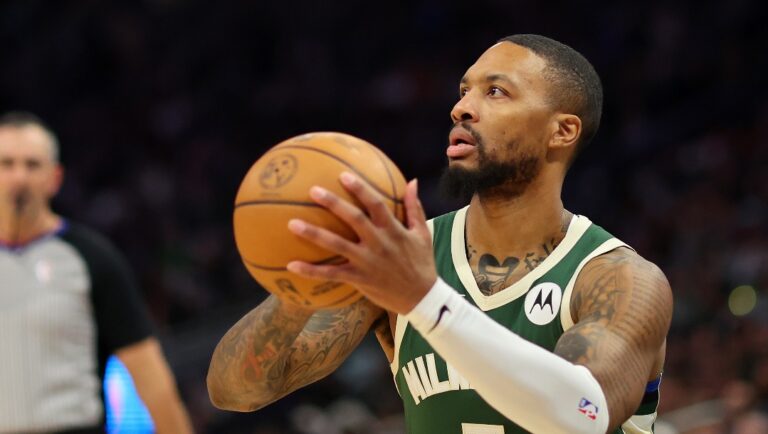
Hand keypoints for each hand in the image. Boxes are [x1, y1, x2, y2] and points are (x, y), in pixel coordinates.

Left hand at [286, 172, 436, 313]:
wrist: (422, 298)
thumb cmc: (422, 263)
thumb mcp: (423, 233)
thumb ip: (414, 207)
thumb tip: (412, 181)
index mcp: (393, 230)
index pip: (376, 204)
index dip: (360, 189)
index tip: (344, 175)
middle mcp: (379, 243)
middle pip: (353, 219)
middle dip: (333, 203)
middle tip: (313, 190)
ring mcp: (367, 262)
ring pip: (337, 245)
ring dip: (314, 234)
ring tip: (292, 223)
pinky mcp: (359, 279)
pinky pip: (331, 274)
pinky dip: (311, 271)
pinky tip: (291, 265)